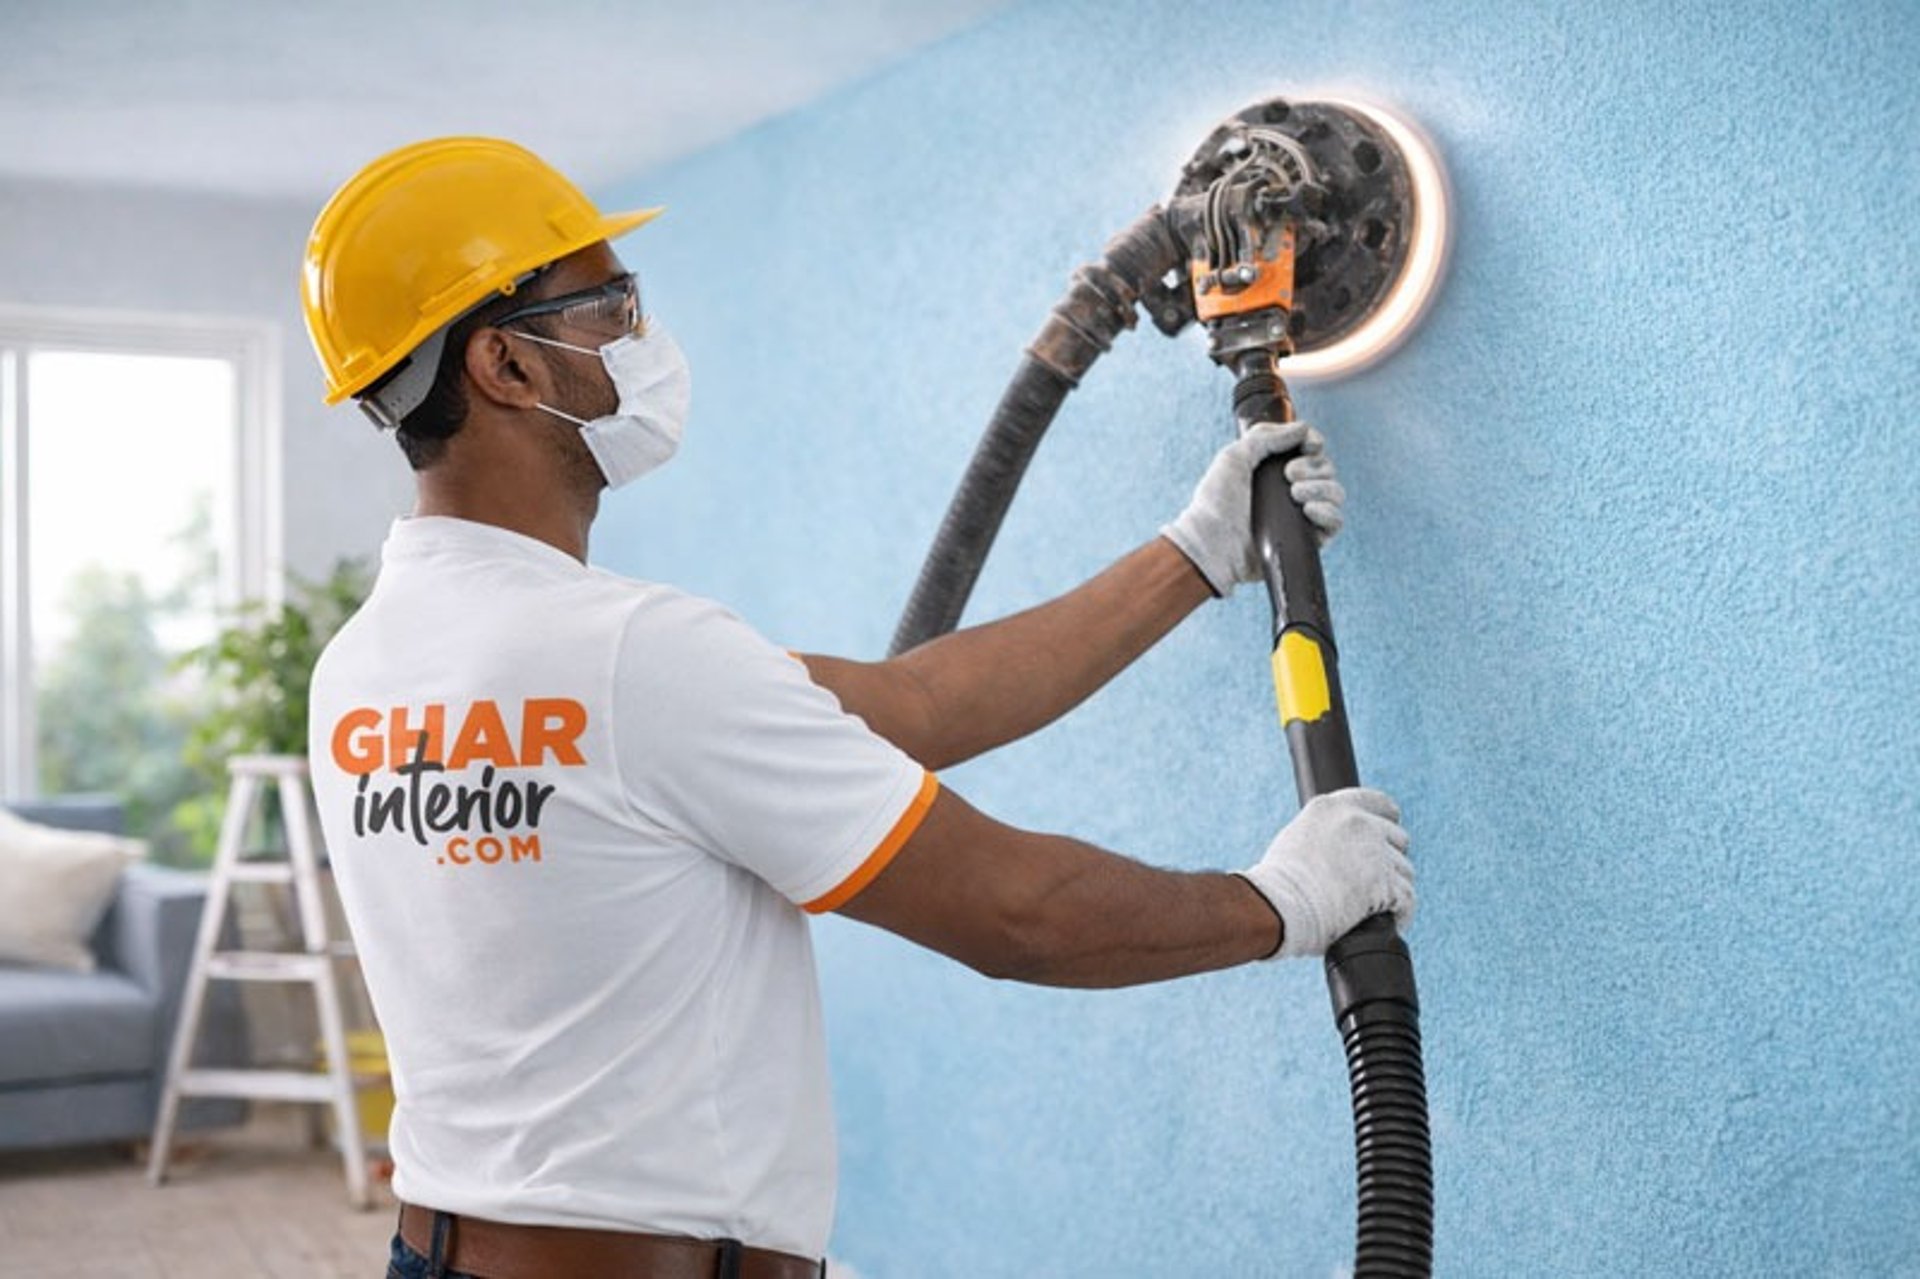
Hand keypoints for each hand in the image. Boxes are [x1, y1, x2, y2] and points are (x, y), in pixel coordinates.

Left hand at [1160, 421, 1344, 597]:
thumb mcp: (1233, 458)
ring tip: (1296, 493)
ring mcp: (1301, 514)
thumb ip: (1265, 437)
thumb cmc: (1215, 504)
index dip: (1314, 442)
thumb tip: (1302, 428)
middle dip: (1313, 466)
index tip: (1308, 444)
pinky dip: (1328, 511)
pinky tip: (1309, 510)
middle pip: (1325, 468)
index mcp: (1274, 468)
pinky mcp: (1307, 539)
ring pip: (1334, 492)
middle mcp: (1291, 489)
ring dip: (1321, 487)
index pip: (1310, 449)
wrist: (1212, 545)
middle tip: (1289, 474)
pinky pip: (1336, 522)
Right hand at [1238, 787, 1412, 958]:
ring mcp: (1374, 852)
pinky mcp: (1385, 883)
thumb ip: (1325, 836)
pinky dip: (1401, 912)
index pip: (1377, 802)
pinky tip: (1390, 920)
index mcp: (1331, 807)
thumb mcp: (1296, 840)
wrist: (1277, 906)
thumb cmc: (1277, 884)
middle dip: (1390, 859)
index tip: (1389, 830)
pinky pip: (1407, 898)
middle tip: (1377, 880)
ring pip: (1404, 871)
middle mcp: (1357, 823)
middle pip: (1397, 838)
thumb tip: (1341, 852)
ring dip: (1395, 889)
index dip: (1387, 819)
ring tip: (1379, 907)